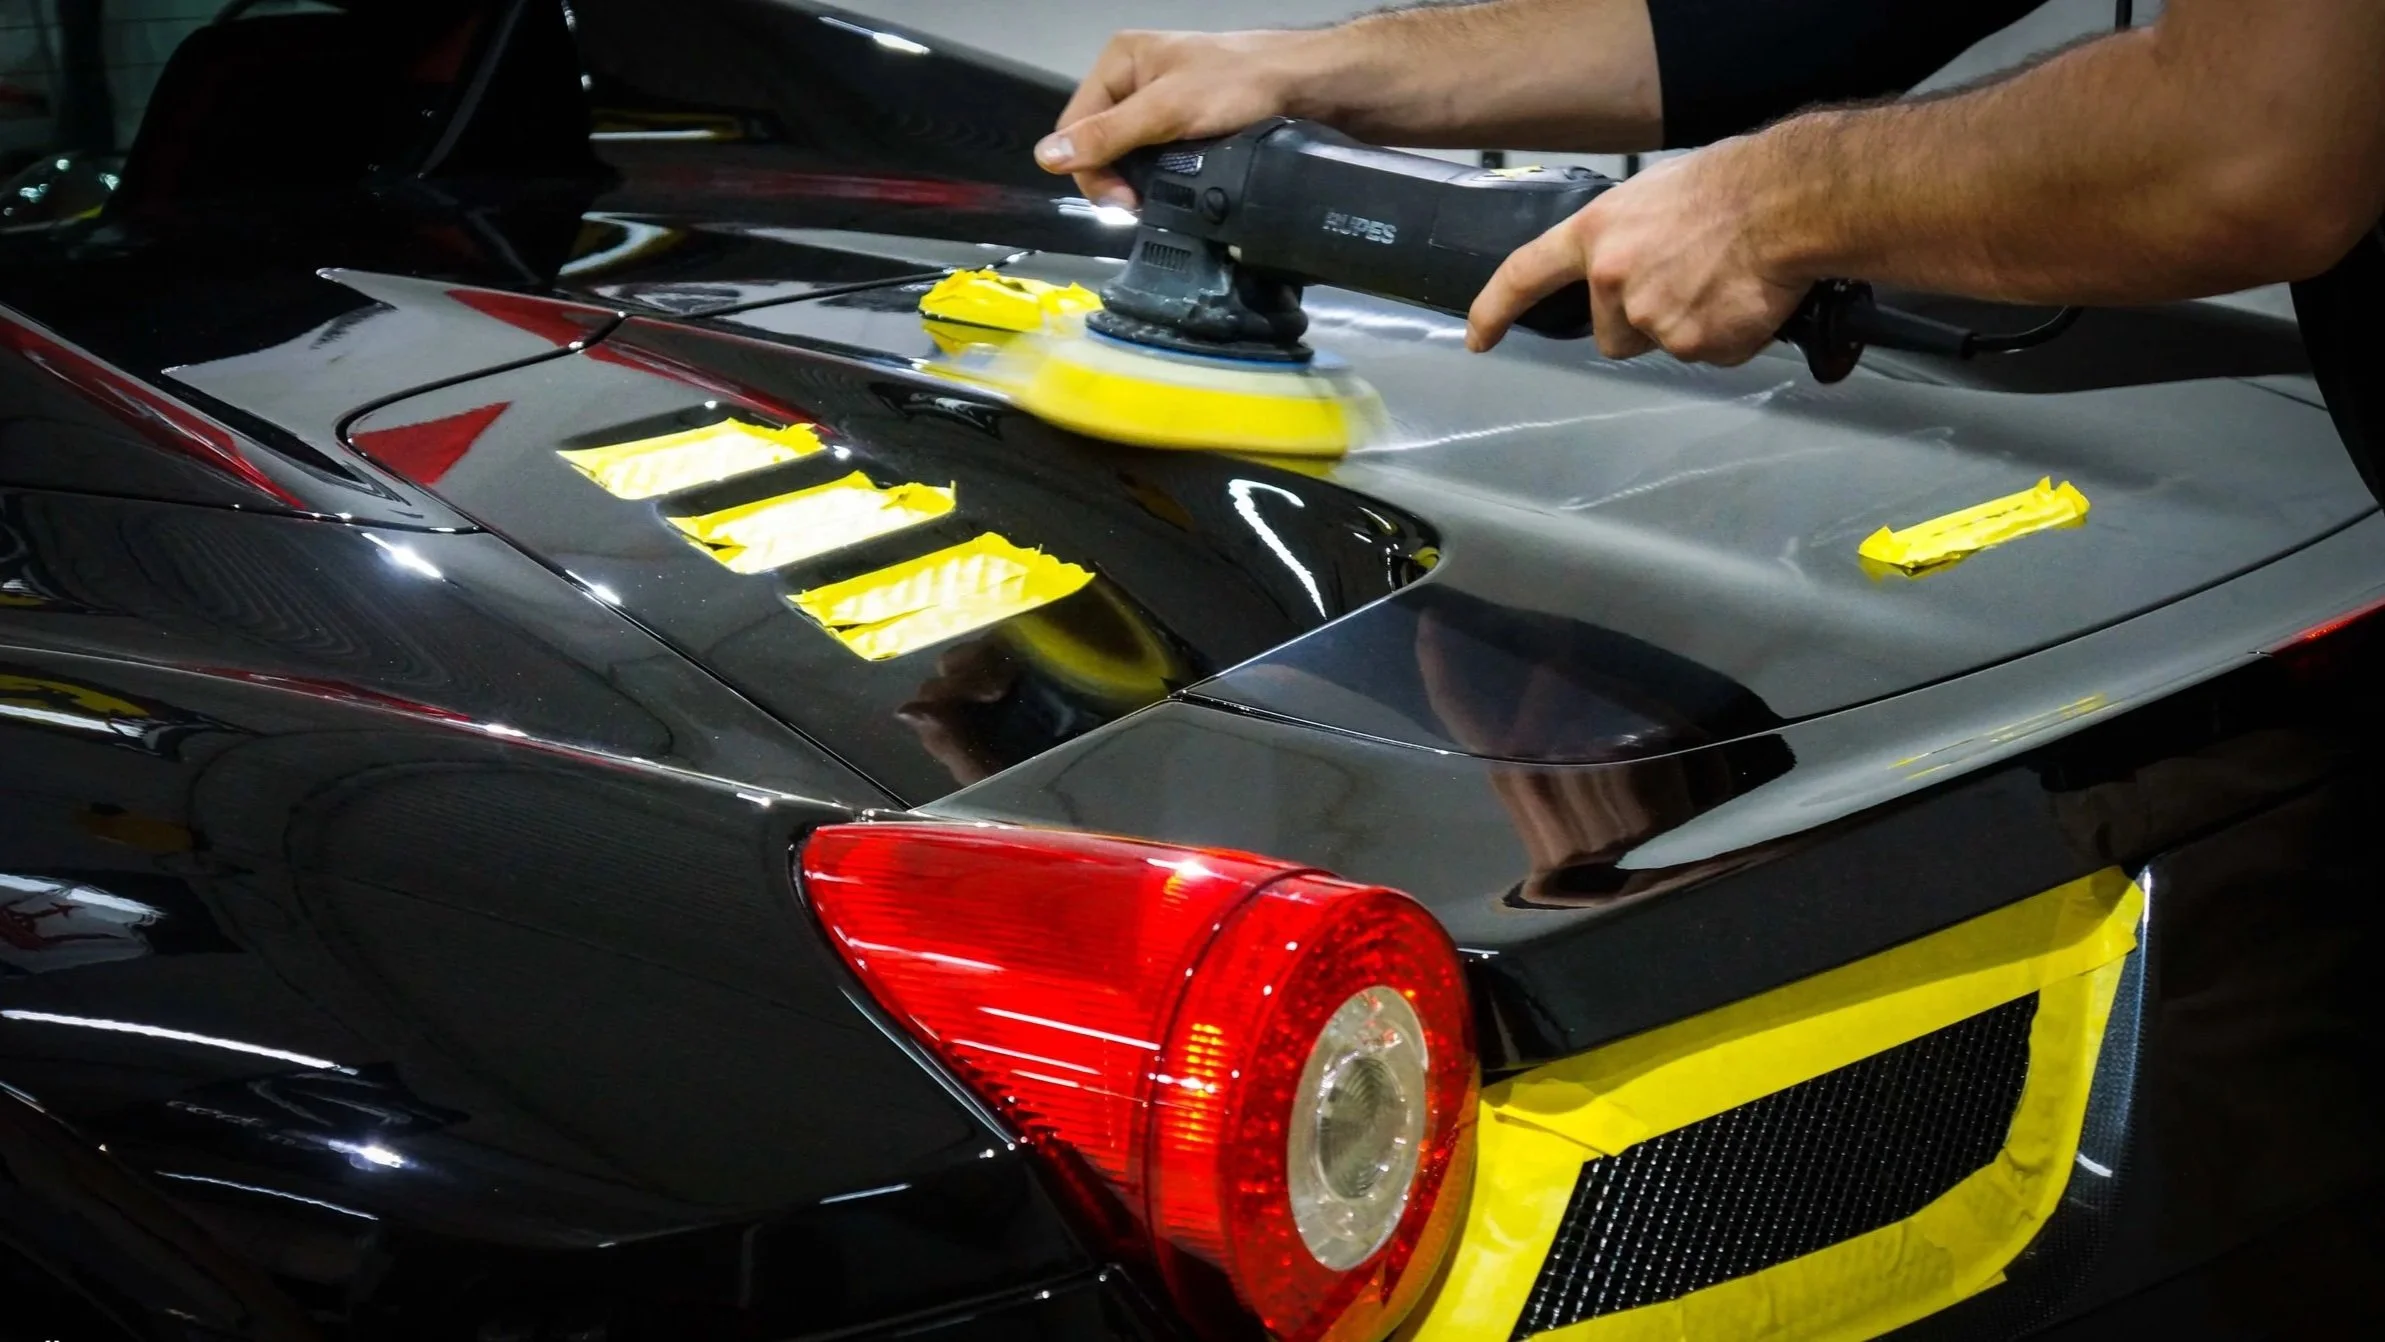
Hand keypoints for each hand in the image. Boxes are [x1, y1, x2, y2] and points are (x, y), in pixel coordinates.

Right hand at [1036, 30, 1317, 208]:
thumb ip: (1109, 134)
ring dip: (1137, 179)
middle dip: (1114, 177)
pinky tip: (1173, 187)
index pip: (1074, 124)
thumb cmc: (1239, 85)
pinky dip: (1159, 175)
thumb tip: (1047, 156)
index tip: (1122, 201)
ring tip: (1158, 198)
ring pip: (1126, 152)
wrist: (1304, 85)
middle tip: (1140, 205)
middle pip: (1097, 141)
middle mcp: (1133, 78)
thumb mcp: (1167, 110)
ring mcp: (1158, 100)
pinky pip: (1153, 154)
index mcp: (1119, 61)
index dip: (1088, 168)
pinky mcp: (1182, 122)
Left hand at [1467, 143, 1806, 365]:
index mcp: (1595, 235)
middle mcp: (1611, 280)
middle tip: (1689, 281)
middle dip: (1642, 321)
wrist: (1785, 201)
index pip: (1524, 275)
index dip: (1495, 309)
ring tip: (1725, 281)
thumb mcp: (1656, 195)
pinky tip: (1745, 298)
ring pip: (1662, 344)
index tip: (1478, 337)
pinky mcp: (1692, 343)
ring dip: (1688, 326)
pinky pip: (1708, 353)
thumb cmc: (1731, 184)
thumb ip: (1629, 239)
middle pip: (1610, 332)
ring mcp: (1649, 316)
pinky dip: (1728, 335)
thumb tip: (1637, 263)